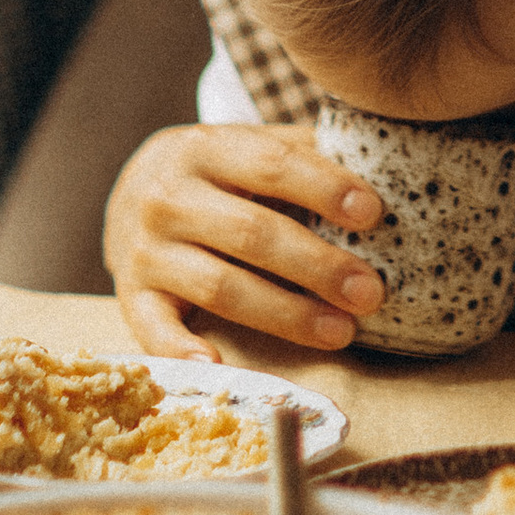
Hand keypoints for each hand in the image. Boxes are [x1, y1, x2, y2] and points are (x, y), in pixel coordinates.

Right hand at [102, 123, 387, 356]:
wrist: (133, 193)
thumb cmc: (220, 175)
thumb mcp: (250, 147)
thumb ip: (304, 155)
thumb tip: (383, 170)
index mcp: (205, 148)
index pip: (270, 164)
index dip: (323, 187)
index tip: (373, 212)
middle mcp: (168, 197)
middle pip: (251, 233)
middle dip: (317, 265)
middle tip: (370, 291)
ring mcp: (145, 250)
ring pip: (220, 287)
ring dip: (285, 315)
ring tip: (341, 331)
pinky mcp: (130, 297)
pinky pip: (155, 331)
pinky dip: (183, 352)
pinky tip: (222, 367)